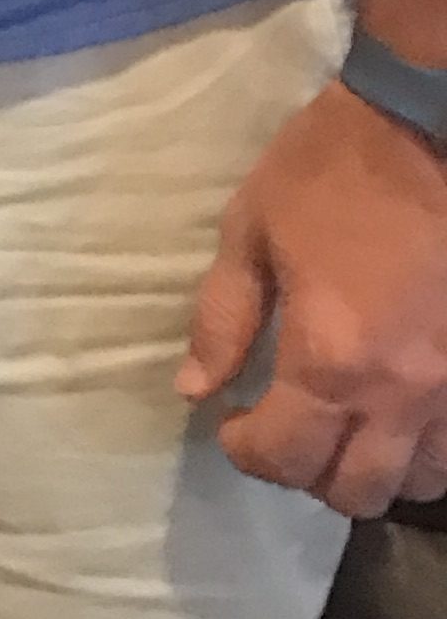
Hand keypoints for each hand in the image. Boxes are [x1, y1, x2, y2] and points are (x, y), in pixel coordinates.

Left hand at [178, 80, 446, 515]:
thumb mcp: (251, 231)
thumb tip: (194, 389)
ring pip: (419, 482)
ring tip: (345, 426)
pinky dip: (425, 447)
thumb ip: (221, 319)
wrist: (425, 126)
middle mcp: (401, 394)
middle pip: (357, 492)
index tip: (230, 422)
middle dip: (308, 472)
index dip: (246, 451)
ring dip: (374, 468)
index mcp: (332, 361)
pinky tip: (398, 412)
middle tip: (285, 427)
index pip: (285, 458)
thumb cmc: (329, 171)